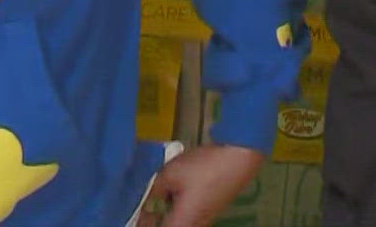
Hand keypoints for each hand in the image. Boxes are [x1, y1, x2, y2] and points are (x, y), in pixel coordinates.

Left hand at [137, 144, 264, 226]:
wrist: (241, 156)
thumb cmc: (203, 167)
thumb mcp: (169, 174)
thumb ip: (152, 191)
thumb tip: (144, 201)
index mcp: (181, 224)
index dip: (143, 223)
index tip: (134, 215)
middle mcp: (194, 226)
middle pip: (169, 226)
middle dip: (153, 218)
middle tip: (144, 205)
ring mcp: (205, 218)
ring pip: (179, 221)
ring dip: (166, 212)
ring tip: (158, 195)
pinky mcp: (213, 207)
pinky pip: (189, 214)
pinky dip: (179, 206)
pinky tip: (176, 189)